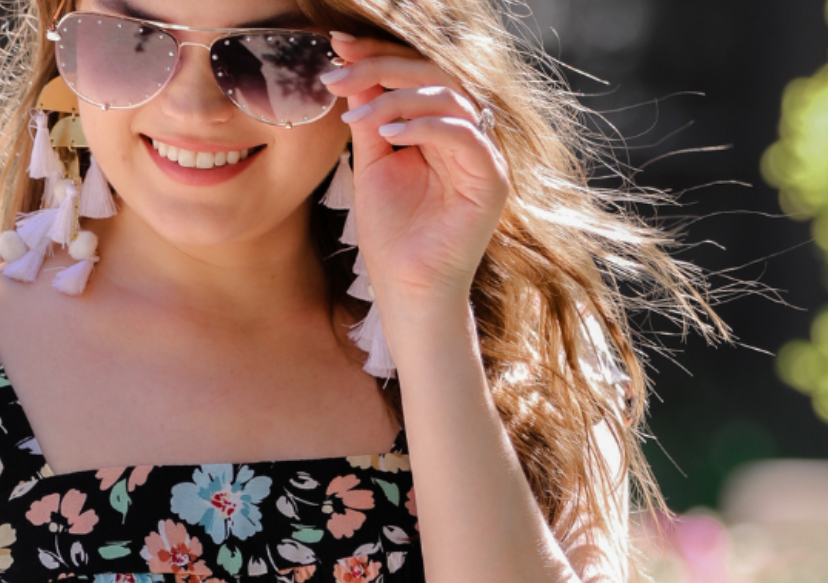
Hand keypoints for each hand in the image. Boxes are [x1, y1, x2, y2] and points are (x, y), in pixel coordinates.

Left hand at [321, 33, 509, 309]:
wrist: (408, 290)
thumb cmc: (391, 238)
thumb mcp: (373, 167)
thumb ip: (371, 120)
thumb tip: (355, 73)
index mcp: (440, 129)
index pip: (414, 76)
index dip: (377, 58)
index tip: (336, 48)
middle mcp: (467, 135)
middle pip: (433, 75)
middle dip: (382, 66)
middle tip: (340, 69)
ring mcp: (483, 155)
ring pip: (448, 97)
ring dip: (397, 99)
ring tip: (358, 117)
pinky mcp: (491, 179)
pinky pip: (463, 134)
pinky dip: (424, 127)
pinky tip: (389, 135)